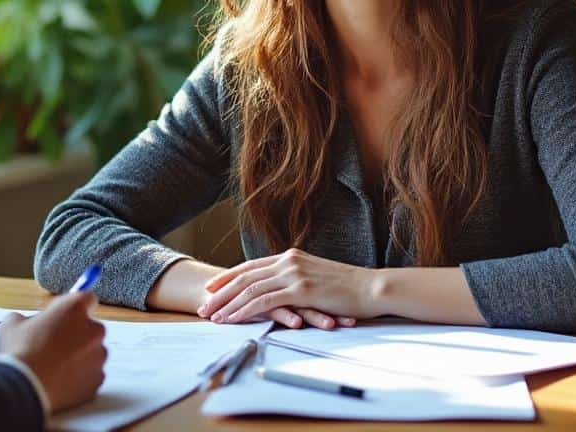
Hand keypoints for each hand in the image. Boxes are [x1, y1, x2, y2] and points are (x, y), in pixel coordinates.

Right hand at [0, 292, 106, 412]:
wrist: (24, 389)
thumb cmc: (19, 352)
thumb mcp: (13, 324)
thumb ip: (28, 318)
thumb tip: (28, 323)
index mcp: (74, 309)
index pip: (87, 297)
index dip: (73, 306)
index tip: (63, 314)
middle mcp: (93, 329)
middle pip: (90, 327)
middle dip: (75, 334)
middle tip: (53, 344)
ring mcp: (98, 356)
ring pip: (92, 352)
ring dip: (78, 356)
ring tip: (54, 366)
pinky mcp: (98, 379)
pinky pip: (91, 373)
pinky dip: (80, 376)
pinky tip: (59, 380)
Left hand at [198, 248, 374, 327]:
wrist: (371, 288)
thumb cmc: (348, 288)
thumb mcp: (317, 277)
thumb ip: (297, 279)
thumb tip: (283, 289)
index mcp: (291, 257)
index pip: (251, 266)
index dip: (228, 277)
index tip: (211, 287)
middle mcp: (288, 261)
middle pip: (244, 276)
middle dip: (221, 292)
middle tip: (204, 305)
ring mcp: (294, 274)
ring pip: (250, 288)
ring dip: (228, 303)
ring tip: (213, 316)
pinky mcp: (301, 289)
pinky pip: (265, 300)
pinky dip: (245, 310)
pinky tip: (234, 319)